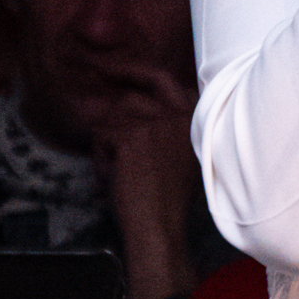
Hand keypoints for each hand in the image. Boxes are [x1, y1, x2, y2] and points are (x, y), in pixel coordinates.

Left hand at [88, 64, 200, 298]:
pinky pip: (101, 139)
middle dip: (122, 72)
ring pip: (116, 117)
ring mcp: (157, 123)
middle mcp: (180, 115)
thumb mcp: (182, 157)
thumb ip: (169, 128)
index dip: (144, 75)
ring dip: (108, 144)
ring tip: (118, 173)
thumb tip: (133, 105)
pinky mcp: (132, 137)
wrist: (160, 227)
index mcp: (197, 121)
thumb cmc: (169, 202)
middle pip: (143, 85)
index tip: (124, 71)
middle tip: (101, 71)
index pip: (170, 83)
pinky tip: (114, 181)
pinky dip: (101, 161)